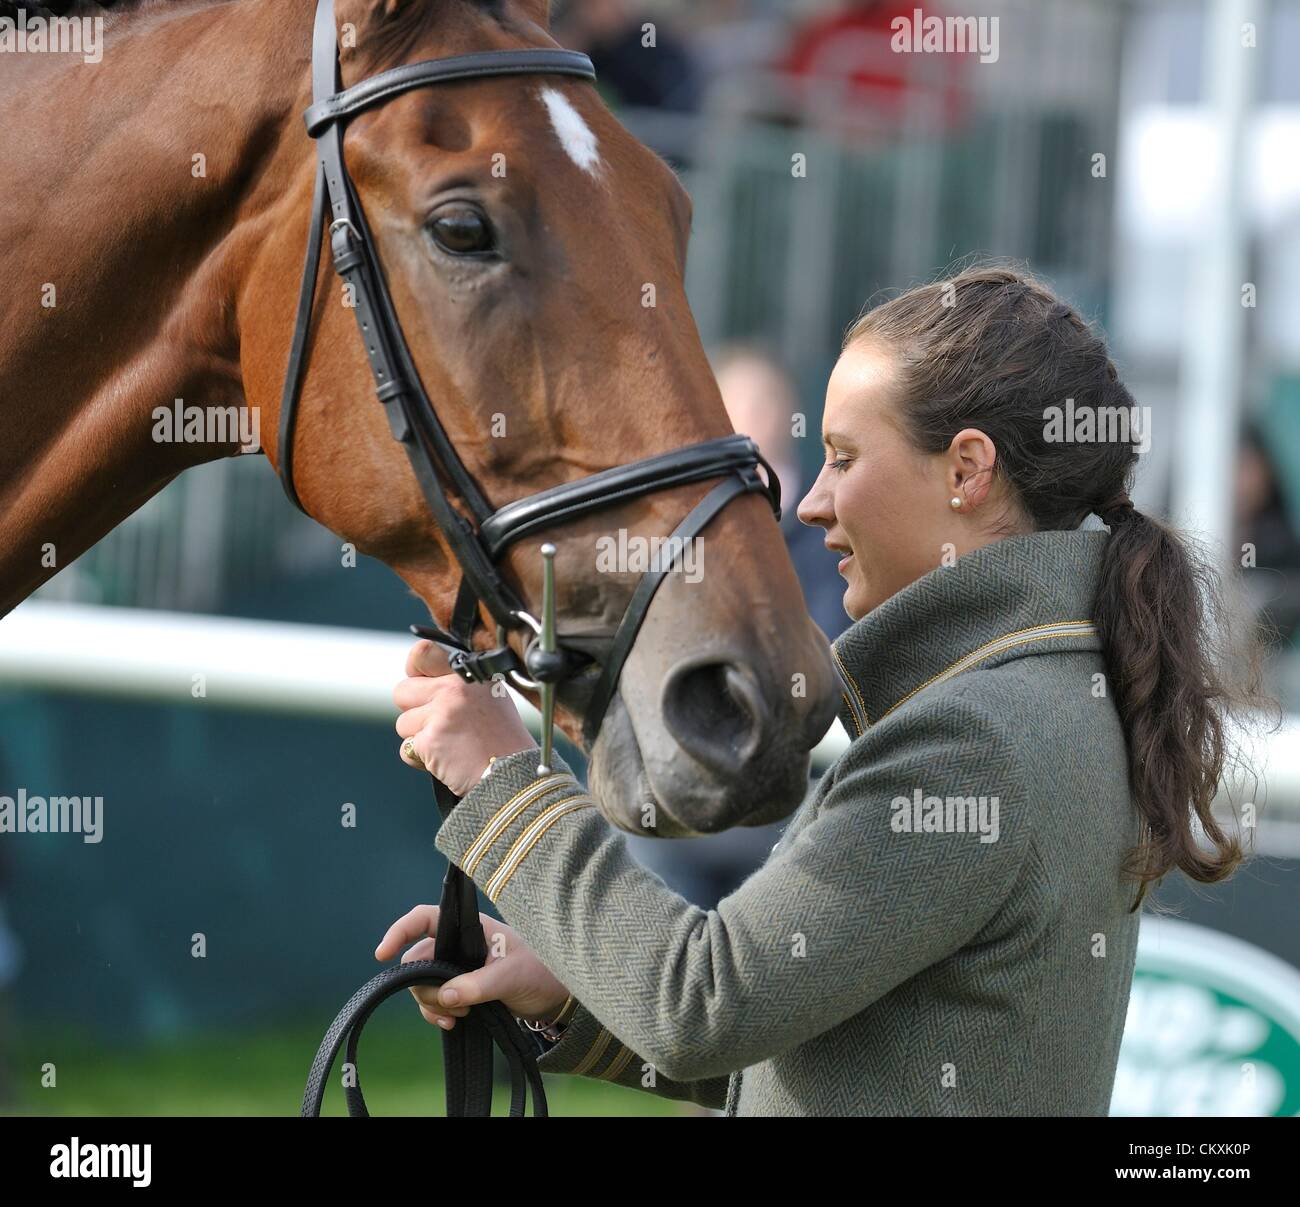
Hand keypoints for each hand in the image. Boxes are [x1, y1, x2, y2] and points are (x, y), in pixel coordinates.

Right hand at [377, 904, 570, 1029]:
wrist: (553, 994)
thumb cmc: (539, 971)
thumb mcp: (511, 976)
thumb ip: (479, 985)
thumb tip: (446, 996)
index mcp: (470, 926)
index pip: (425, 918)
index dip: (399, 931)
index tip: (381, 953)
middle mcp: (458, 943)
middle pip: (417, 958)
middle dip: (424, 985)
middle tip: (450, 1004)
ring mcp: (456, 966)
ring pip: (421, 982)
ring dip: (432, 1002)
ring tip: (460, 1013)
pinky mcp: (458, 987)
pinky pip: (431, 999)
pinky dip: (435, 1012)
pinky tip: (451, 1022)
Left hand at [394, 639, 536, 795]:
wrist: (513, 774)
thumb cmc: (504, 741)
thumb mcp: (491, 697)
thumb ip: (460, 685)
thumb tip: (425, 680)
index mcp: (469, 673)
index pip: (422, 652)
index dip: (414, 670)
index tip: (420, 683)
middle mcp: (454, 688)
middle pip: (402, 691)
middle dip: (414, 712)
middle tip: (439, 725)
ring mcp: (441, 712)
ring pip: (403, 724)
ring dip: (419, 739)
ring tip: (450, 745)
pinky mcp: (431, 739)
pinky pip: (406, 750)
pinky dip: (421, 760)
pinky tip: (447, 761)